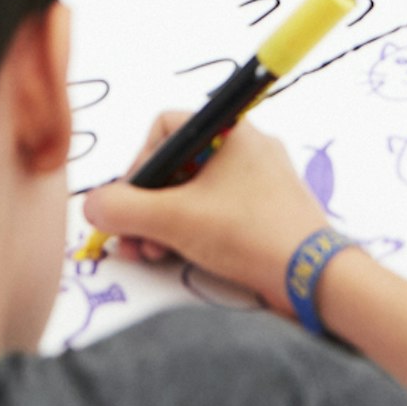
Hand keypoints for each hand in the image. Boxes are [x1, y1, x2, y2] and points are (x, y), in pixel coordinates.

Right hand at [79, 122, 331, 313]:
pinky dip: (190, 231)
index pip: (164, 128)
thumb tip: (92, 205)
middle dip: (145, 204)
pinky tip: (175, 257)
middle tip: (131, 238)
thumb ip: (123, 209)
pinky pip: (216, 211)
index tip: (131, 200)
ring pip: (193, 192)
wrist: (314, 276)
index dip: (138, 164)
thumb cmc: (249, 234)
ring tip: (149, 253)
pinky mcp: (265, 211)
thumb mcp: (174, 220)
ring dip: (162, 222)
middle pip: (175, 165)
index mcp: (230, 131)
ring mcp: (258, 181)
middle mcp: (245, 148)